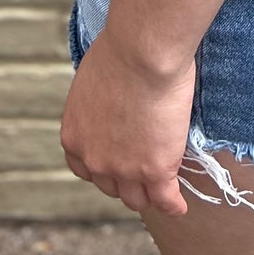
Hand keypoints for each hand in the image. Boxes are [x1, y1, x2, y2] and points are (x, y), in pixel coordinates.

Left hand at [60, 27, 195, 218]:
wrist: (143, 51)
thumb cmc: (122, 50)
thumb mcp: (94, 80)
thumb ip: (98, 104)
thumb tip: (111, 101)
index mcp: (74, 137)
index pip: (84, 169)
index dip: (102, 167)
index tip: (115, 162)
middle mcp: (95, 160)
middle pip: (110, 186)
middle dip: (124, 180)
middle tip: (140, 170)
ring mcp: (125, 169)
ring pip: (136, 198)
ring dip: (147, 194)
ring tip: (159, 190)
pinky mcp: (156, 170)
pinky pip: (165, 199)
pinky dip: (172, 203)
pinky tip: (179, 204)